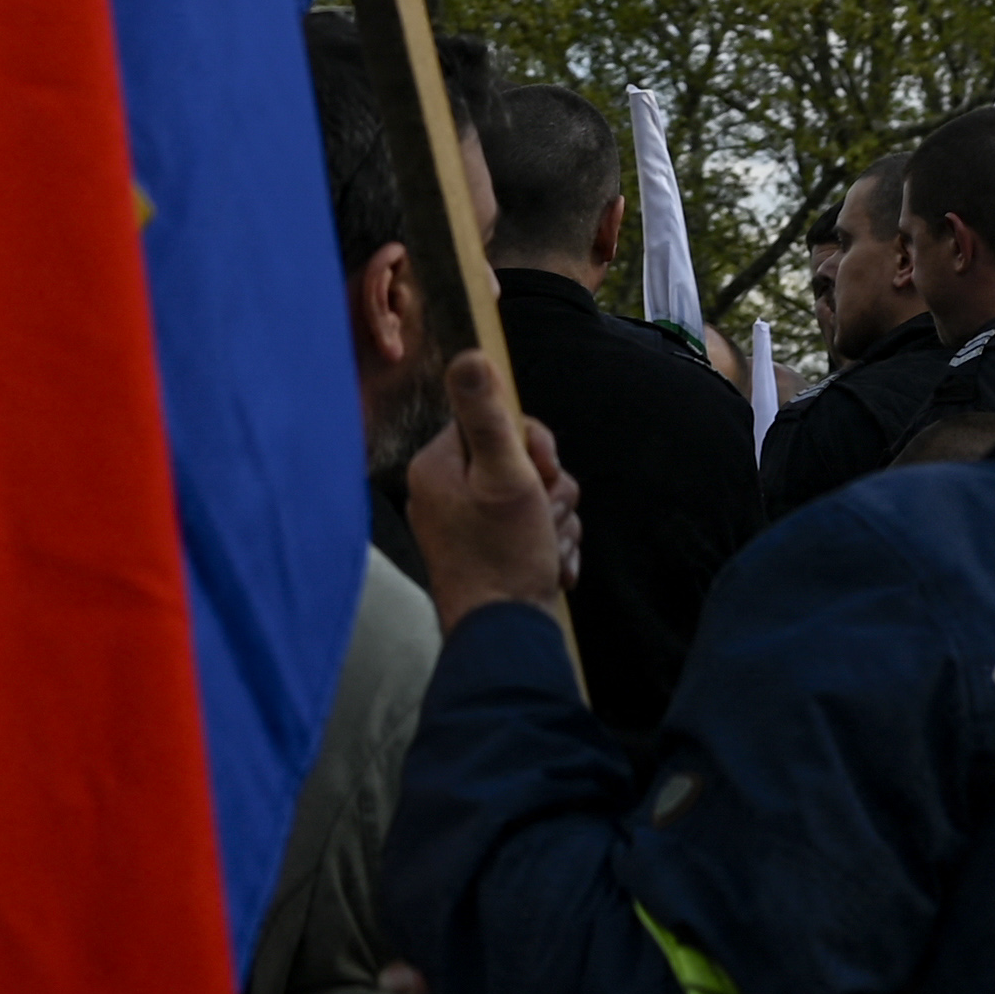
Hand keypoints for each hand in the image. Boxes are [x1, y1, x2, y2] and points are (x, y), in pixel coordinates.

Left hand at [406, 349, 578, 638]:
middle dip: (547, 489)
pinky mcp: (490, 554)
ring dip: (556, 521)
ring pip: (535, 497)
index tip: (537, 471)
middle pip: (519, 461)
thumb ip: (487, 414)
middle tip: (544, 516)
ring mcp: (468, 527)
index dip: (530, 444)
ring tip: (546, 549)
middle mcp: (447, 494)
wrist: (507, 639)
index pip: (495, 422)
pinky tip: (549, 568)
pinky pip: (534, 531)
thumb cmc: (504, 557)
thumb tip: (469, 353)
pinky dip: (550, 547)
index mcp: (438, 468)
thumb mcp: (503, 475)